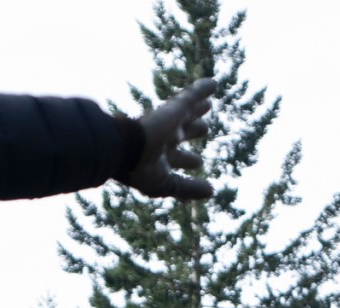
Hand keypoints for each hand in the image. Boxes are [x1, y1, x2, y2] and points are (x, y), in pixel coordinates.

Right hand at [123, 78, 214, 200]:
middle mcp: (164, 138)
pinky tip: (213, 83)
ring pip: (187, 113)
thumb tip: (211, 192)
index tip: (198, 162)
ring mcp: (169, 121)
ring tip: (208, 104)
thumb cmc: (141, 170)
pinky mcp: (174, 108)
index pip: (177, 159)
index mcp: (159, 157)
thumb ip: (188, 188)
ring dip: (198, 108)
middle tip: (205, 129)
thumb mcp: (166, 185)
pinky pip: (191, 95)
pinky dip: (202, 89)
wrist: (126, 146)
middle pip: (182, 133)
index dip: (188, 161)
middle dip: (193, 131)